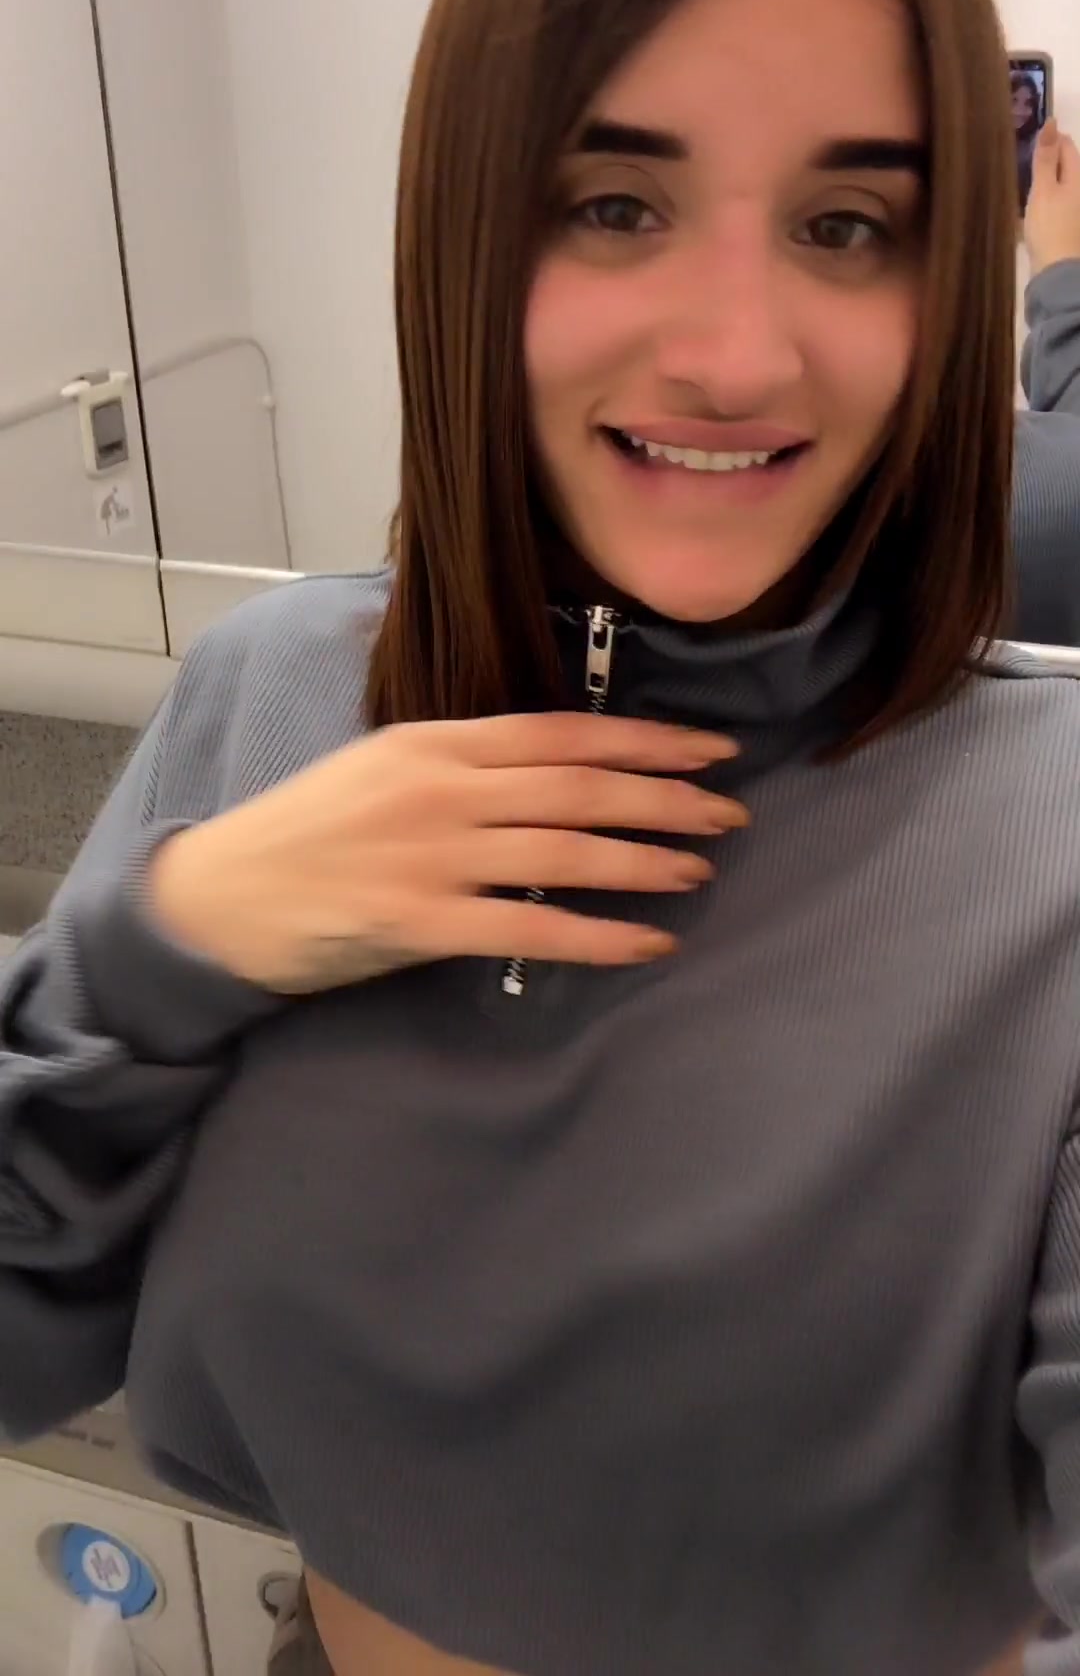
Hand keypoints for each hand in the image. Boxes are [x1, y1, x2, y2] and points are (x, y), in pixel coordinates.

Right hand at [149, 713, 744, 992]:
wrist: (222, 894)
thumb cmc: (308, 829)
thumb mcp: (382, 767)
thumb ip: (463, 764)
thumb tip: (558, 771)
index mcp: (435, 742)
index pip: (562, 732)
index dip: (644, 741)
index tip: (709, 750)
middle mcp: (440, 789)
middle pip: (578, 787)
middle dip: (665, 799)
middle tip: (731, 812)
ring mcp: (430, 855)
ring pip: (564, 852)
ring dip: (644, 860)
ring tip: (700, 869)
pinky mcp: (419, 921)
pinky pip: (530, 929)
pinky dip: (598, 936)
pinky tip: (650, 943)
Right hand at [1025, 120, 1079, 274]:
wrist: (1057, 273)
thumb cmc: (1050, 227)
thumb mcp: (1044, 189)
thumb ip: (1046, 158)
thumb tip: (1052, 122)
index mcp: (1078, 177)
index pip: (1067, 147)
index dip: (1052, 139)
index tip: (1032, 136)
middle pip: (1066, 167)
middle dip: (1050, 160)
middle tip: (1026, 156)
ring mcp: (1074, 210)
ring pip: (1061, 186)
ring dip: (1046, 181)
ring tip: (1026, 180)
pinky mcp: (1067, 227)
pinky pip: (1056, 205)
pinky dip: (1045, 201)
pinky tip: (1032, 207)